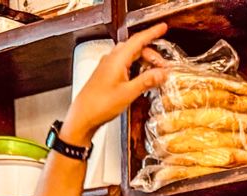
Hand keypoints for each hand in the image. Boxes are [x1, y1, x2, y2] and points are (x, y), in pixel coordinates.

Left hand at [59, 23, 169, 143]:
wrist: (83, 116)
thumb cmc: (100, 104)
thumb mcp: (128, 93)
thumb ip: (146, 81)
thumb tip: (162, 73)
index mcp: (117, 59)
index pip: (138, 40)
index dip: (152, 33)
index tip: (163, 28)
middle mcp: (112, 59)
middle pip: (136, 48)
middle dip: (151, 54)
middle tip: (163, 67)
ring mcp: (108, 66)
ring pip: (130, 56)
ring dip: (144, 62)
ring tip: (155, 74)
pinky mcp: (107, 74)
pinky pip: (124, 65)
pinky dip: (136, 68)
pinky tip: (141, 79)